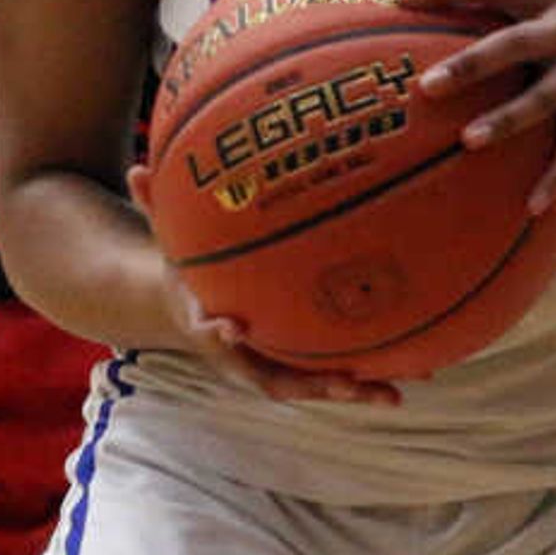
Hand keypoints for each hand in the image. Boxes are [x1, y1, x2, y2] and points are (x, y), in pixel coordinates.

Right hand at [121, 163, 405, 405]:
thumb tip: (136, 165)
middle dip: (313, 384)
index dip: (218, 334)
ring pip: (315, 384)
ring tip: (398, 389)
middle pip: (276, 380)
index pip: (208, 332)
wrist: (185, 310)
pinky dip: (370, 372)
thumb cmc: (183, 269)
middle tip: (348, 385)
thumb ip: (154, 205)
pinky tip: (419, 364)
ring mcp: (273, 364)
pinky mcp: (297, 361)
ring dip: (355, 388)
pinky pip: (334, 369)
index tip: (230, 328)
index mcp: (207, 325)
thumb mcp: (165, 239)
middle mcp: (245, 355)